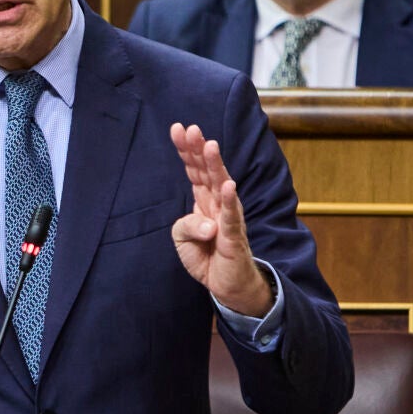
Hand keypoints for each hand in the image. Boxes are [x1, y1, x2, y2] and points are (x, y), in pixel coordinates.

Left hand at [170, 123, 274, 316]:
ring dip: (216, 166)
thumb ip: (185, 226)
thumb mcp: (182, 240)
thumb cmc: (206, 256)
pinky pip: (231, 217)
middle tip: (191, 129)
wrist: (227, 285)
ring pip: (221, 187)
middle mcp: (217, 204)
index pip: (194, 170)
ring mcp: (227, 218)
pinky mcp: (234, 236)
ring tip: (210, 146)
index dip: (186, 150)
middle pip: (207, 171)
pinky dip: (230, 201)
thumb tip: (206, 224)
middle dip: (199, 149)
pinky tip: (229, 186)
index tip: (178, 128)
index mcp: (203, 200)